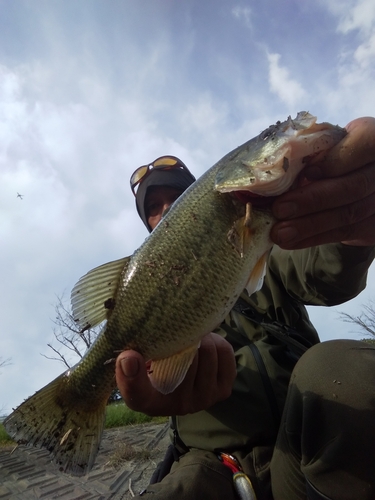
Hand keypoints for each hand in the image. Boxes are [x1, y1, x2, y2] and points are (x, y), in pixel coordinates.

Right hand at [115, 333, 235, 415]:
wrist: (181, 388)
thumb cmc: (154, 373)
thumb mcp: (135, 368)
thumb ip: (128, 361)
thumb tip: (128, 356)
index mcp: (149, 402)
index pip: (137, 394)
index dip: (131, 376)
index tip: (128, 356)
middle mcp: (178, 406)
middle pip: (183, 358)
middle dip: (182, 338)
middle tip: (177, 331)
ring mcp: (204, 399)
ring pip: (208, 351)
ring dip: (201, 337)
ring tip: (192, 336)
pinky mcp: (224, 389)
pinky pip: (225, 352)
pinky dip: (216, 341)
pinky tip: (206, 344)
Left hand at [271, 117, 374, 248]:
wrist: (359, 176)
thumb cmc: (335, 154)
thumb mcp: (329, 144)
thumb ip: (310, 153)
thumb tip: (269, 172)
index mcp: (373, 139)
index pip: (361, 149)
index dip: (333, 163)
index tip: (306, 174)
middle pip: (352, 187)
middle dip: (312, 200)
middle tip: (279, 209)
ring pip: (348, 215)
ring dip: (309, 226)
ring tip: (279, 232)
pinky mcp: (374, 227)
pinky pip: (343, 234)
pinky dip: (313, 238)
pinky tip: (290, 241)